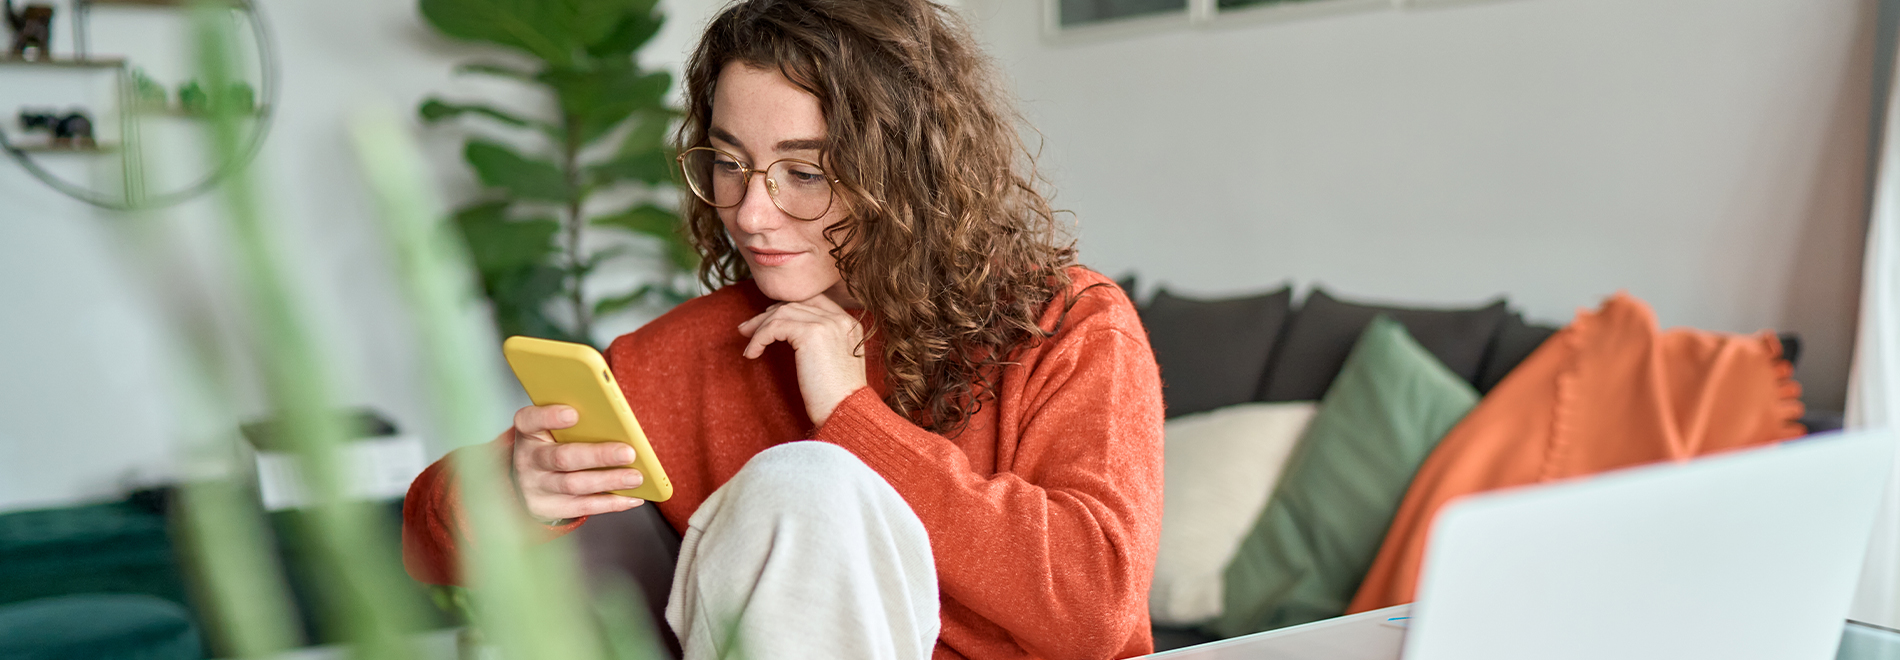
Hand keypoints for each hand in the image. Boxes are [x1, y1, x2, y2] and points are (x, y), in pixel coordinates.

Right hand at [507, 404, 644, 521]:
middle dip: (598, 455)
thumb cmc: (551, 444)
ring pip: (574, 485)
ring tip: (636, 477)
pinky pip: (583, 506)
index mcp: (528, 432)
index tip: (574, 413)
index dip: (550, 417)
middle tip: (628, 453)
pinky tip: (632, 497)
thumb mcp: (553, 428)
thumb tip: (618, 424)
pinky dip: (611, 502)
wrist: (529, 479)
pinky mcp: (549, 508)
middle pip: (562, 457)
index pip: (530, 420)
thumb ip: (577, 423)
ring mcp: (536, 486)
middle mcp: (528, 459)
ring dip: (609, 481)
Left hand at [737, 293, 868, 425]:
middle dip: (767, 315)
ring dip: (759, 328)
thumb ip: (823, 343)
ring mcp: (827, 323)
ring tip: (748, 346)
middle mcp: (840, 319)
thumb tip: (791, 335)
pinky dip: (759, 339)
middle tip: (747, 330)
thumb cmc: (838, 398)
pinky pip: (774, 327)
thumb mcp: (835, 362)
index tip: (767, 322)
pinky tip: (751, 354)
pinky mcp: (811, 333)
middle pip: (795, 304)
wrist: (846, 411)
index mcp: (849, 324)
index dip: (787, 308)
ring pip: (782, 313)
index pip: (813, 301)